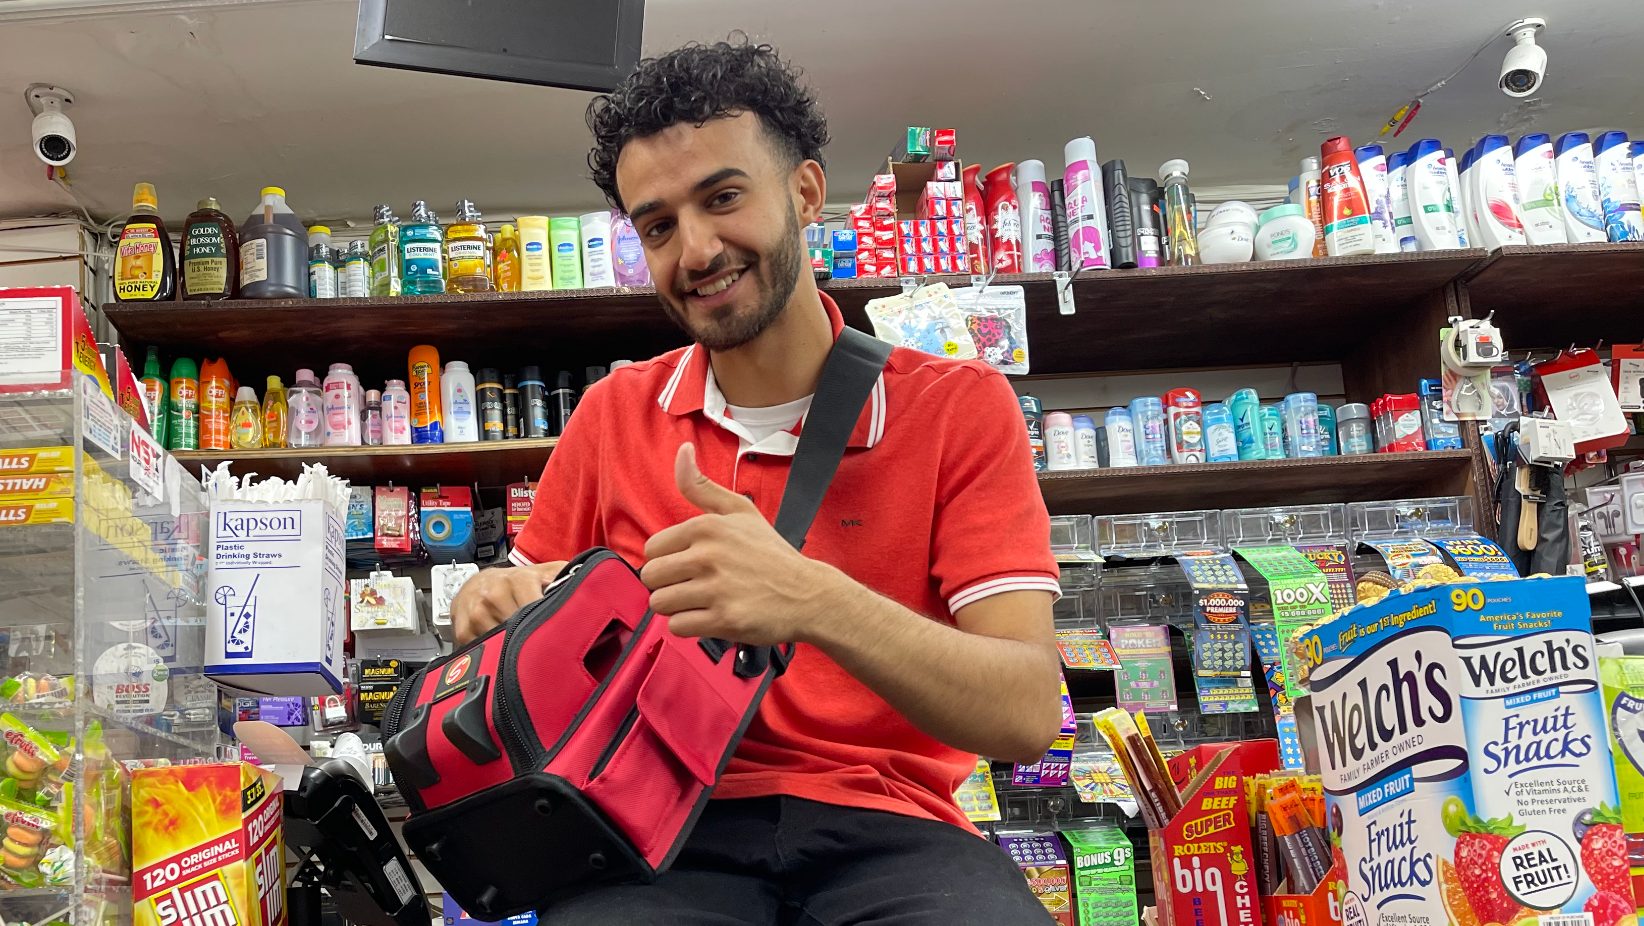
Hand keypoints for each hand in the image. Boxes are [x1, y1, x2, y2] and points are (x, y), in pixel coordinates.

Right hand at [452, 561, 566, 643]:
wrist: (475, 583)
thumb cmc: (516, 581)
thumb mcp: (544, 572)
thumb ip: (566, 575)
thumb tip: (591, 583)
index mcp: (519, 580)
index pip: (538, 608)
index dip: (550, 625)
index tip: (558, 636)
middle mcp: (496, 594)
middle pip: (520, 629)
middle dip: (533, 639)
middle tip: (542, 644)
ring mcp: (478, 613)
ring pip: (502, 642)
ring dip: (514, 647)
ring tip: (520, 641)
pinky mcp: (463, 631)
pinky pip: (483, 649)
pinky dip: (494, 652)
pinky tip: (501, 644)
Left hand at [640, 444, 841, 645]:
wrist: (808, 595)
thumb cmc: (770, 554)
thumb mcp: (740, 511)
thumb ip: (702, 486)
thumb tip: (682, 451)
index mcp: (706, 526)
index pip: (652, 549)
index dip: (668, 559)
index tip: (689, 565)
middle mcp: (708, 555)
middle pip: (651, 577)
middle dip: (668, 585)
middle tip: (694, 586)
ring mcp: (715, 589)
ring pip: (660, 603)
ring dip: (676, 607)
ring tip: (700, 602)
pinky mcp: (723, 619)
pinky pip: (677, 627)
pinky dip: (689, 627)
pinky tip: (709, 617)